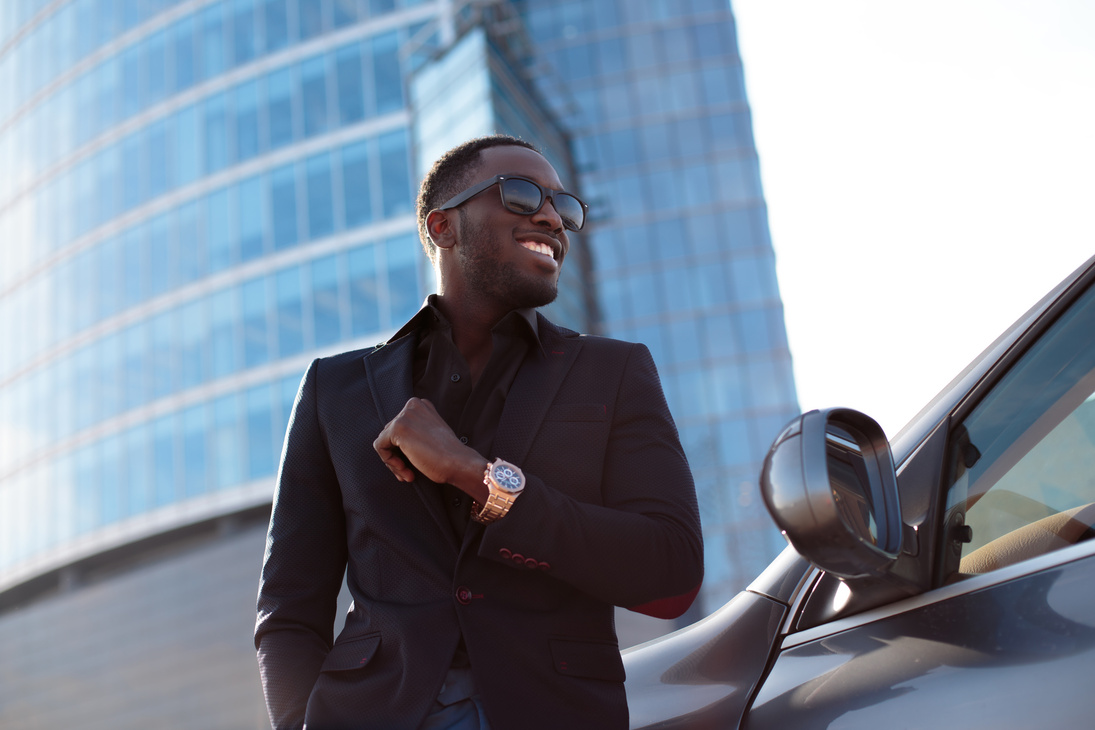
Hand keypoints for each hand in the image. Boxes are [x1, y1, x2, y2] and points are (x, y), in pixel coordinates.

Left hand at [373, 398, 487, 500]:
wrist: (458, 462)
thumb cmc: (448, 454)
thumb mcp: (431, 433)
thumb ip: (415, 430)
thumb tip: (392, 442)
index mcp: (421, 404)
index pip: (399, 425)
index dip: (402, 448)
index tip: (411, 463)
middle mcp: (412, 405)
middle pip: (389, 433)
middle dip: (397, 455)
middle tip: (407, 472)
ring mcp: (404, 415)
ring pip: (384, 441)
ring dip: (393, 462)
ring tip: (407, 474)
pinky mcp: (397, 428)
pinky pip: (380, 447)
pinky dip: (389, 462)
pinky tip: (405, 470)